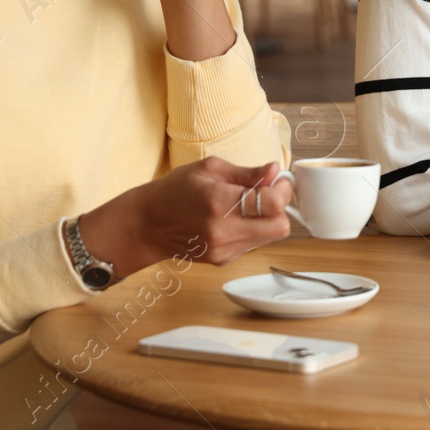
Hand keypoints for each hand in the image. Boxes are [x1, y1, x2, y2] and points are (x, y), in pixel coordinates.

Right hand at [78, 158, 292, 277]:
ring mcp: (224, 250)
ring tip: (247, 203)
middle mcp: (224, 232)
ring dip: (268, 218)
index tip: (278, 179)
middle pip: (280, 226)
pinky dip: (253, 229)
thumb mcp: (210, 169)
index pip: (273, 204)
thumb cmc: (174, 191)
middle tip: (269, 191)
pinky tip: (234, 218)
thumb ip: (247, 173)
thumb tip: (275, 170)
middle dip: (281, 207)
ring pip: (270, 236)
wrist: (147, 225)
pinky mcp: (224, 260)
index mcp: (219, 203)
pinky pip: (254, 243)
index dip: (283, 189)